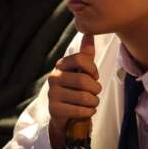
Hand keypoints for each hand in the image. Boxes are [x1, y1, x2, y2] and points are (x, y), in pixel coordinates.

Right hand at [47, 33, 100, 148]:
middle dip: (96, 89)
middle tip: (95, 93)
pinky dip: (88, 112)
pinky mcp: (54, 109)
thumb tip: (89, 34)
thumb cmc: (76, 90)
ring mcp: (52, 94)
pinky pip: (79, 110)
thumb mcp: (82, 71)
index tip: (94, 76)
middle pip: (84, 80)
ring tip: (91, 102)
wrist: (66, 114)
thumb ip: (86, 54)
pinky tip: (87, 111)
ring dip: (94, 102)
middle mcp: (54, 77)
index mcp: (61, 65)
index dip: (93, 69)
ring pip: (84, 97)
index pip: (81, 59)